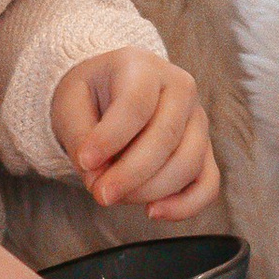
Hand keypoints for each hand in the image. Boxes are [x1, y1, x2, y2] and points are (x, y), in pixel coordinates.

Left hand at [50, 46, 220, 215]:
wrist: (113, 90)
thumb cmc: (91, 96)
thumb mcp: (71, 104)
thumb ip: (80, 137)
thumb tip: (98, 179)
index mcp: (143, 67)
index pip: (135, 104)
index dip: (111, 138)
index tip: (84, 162)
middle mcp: (180, 88)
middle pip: (166, 136)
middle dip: (130, 173)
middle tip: (99, 194)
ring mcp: (197, 120)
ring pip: (188, 162)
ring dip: (150, 190)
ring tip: (115, 197)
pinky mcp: (204, 150)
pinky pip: (208, 184)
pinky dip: (185, 205)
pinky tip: (153, 212)